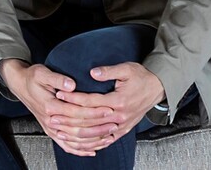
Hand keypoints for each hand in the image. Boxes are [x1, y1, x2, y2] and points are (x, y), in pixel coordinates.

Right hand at [2, 59, 114, 156]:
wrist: (20, 85)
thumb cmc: (32, 78)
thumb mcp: (42, 72)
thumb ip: (57, 79)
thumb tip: (71, 85)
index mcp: (49, 106)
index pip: (76, 112)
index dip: (94, 112)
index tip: (108, 109)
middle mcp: (50, 120)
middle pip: (79, 128)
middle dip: (99, 127)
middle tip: (115, 122)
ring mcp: (51, 129)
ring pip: (75, 140)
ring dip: (94, 140)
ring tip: (109, 136)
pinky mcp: (52, 132)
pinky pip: (67, 146)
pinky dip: (80, 150)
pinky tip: (92, 150)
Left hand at [52, 61, 166, 151]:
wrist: (158, 88)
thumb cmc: (141, 76)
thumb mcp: (126, 69)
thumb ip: (108, 71)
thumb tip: (92, 73)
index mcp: (118, 101)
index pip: (90, 101)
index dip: (73, 98)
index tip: (58, 95)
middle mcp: (119, 116)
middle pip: (89, 119)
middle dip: (69, 117)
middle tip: (52, 115)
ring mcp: (122, 124)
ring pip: (96, 132)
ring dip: (77, 132)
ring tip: (60, 130)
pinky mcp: (124, 129)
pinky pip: (106, 138)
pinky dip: (92, 141)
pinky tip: (80, 142)